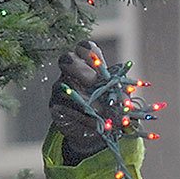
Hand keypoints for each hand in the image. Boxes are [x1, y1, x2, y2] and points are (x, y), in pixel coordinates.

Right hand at [49, 40, 115, 163]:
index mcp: (88, 64)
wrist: (98, 130)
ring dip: (83, 97)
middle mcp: (71, 73)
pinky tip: (92, 121)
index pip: (84, 48)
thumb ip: (120, 93)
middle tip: (93, 82)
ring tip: (99, 110)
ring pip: (64, 85)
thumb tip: (123, 98)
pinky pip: (62, 106)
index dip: (89, 51)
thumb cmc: (109, 106)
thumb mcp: (119, 98)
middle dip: (81, 69)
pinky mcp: (56, 107)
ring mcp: (60, 88)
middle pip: (68, 60)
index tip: (99, 62)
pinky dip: (78, 114)